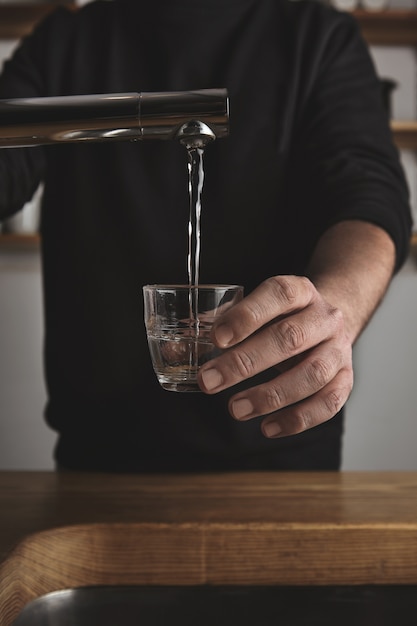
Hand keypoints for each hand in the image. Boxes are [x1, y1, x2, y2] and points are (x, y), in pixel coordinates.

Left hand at [197, 275, 352, 437]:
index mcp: (300, 291)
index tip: (216, 338)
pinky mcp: (346, 379)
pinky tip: (268, 427)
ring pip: (312, 374)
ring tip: (235, 409)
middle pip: (290, 338)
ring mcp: (339, 349)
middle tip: (210, 381)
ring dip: (270, 396)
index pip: (278, 295)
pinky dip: (297, 419)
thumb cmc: (281, 318)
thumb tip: (173, 349)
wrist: (327, 322)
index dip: (247, 316)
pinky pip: (328, 403)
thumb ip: (221, 324)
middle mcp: (324, 317)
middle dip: (245, 362)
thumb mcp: (257, 308)